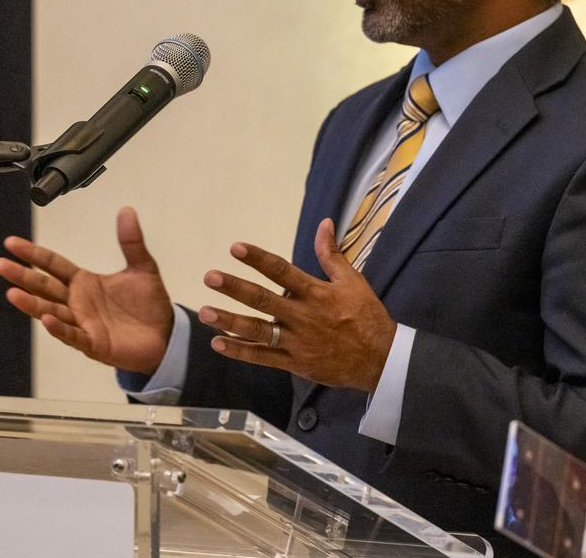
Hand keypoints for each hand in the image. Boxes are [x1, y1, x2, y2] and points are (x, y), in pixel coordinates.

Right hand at [0, 206, 174, 373]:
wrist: (165, 336)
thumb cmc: (149, 305)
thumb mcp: (142, 267)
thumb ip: (131, 241)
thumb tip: (127, 211)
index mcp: (84, 282)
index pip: (52, 265)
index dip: (33, 254)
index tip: (11, 243)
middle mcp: (78, 302)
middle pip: (44, 286)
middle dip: (22, 275)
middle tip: (0, 264)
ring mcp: (83, 323)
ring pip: (51, 311)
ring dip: (31, 303)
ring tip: (12, 293)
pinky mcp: (93, 343)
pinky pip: (72, 335)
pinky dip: (59, 328)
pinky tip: (46, 319)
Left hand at [198, 217, 396, 392]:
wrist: (381, 360)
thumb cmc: (366, 316)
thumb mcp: (353, 281)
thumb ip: (332, 255)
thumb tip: (325, 224)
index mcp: (316, 293)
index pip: (282, 271)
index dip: (258, 259)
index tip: (235, 247)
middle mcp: (303, 316)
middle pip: (263, 300)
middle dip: (235, 288)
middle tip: (210, 277)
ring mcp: (297, 341)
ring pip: (258, 331)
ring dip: (230, 322)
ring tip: (205, 312)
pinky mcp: (295, 362)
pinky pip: (264, 357)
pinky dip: (240, 351)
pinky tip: (218, 343)